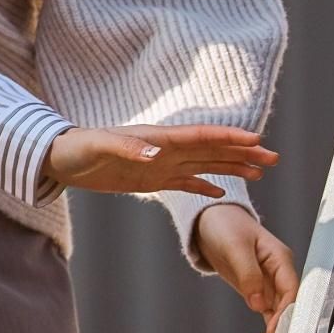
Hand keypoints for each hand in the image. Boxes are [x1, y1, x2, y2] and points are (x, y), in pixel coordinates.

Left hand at [42, 122, 277, 195]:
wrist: (60, 158)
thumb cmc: (77, 150)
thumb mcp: (100, 149)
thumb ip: (128, 150)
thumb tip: (156, 156)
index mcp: (160, 139)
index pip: (203, 137)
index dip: (230, 138)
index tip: (257, 140)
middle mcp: (166, 150)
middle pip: (213, 150)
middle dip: (244, 152)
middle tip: (273, 157)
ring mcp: (161, 164)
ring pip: (206, 165)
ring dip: (233, 167)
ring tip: (260, 173)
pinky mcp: (151, 180)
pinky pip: (185, 183)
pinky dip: (204, 188)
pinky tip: (220, 195)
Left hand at [192, 204, 299, 332]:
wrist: (211, 220)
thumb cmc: (226, 225)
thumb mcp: (235, 247)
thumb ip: (249, 274)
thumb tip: (258, 303)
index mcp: (280, 259)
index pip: (291, 291)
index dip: (285, 314)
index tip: (273, 331)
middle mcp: (279, 274)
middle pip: (289, 308)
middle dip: (279, 331)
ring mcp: (270, 284)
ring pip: (279, 315)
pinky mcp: (258, 292)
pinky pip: (268, 315)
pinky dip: (266, 332)